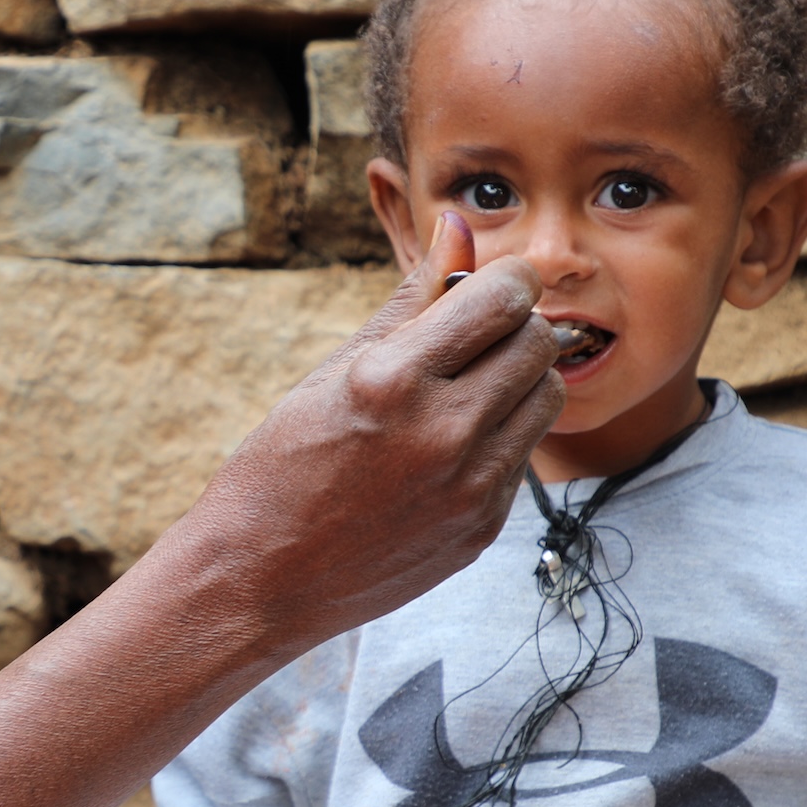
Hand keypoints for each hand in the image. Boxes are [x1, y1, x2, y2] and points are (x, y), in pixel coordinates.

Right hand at [170, 212, 568, 657]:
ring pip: (546, 396)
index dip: (505, 280)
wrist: (260, 580)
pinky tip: (449, 447)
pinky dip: (501, 437)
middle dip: (514, 325)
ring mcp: (468, 487)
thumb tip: (458, 226)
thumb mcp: (335, 370)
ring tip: (467, 388)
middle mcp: (440, 432)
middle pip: (537, 341)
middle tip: (474, 336)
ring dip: (519, 378)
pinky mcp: (482, 528)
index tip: (488, 286)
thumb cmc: (282, 463)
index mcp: (392, 379)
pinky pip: (524, 455)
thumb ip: (410, 300)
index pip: (504, 296)